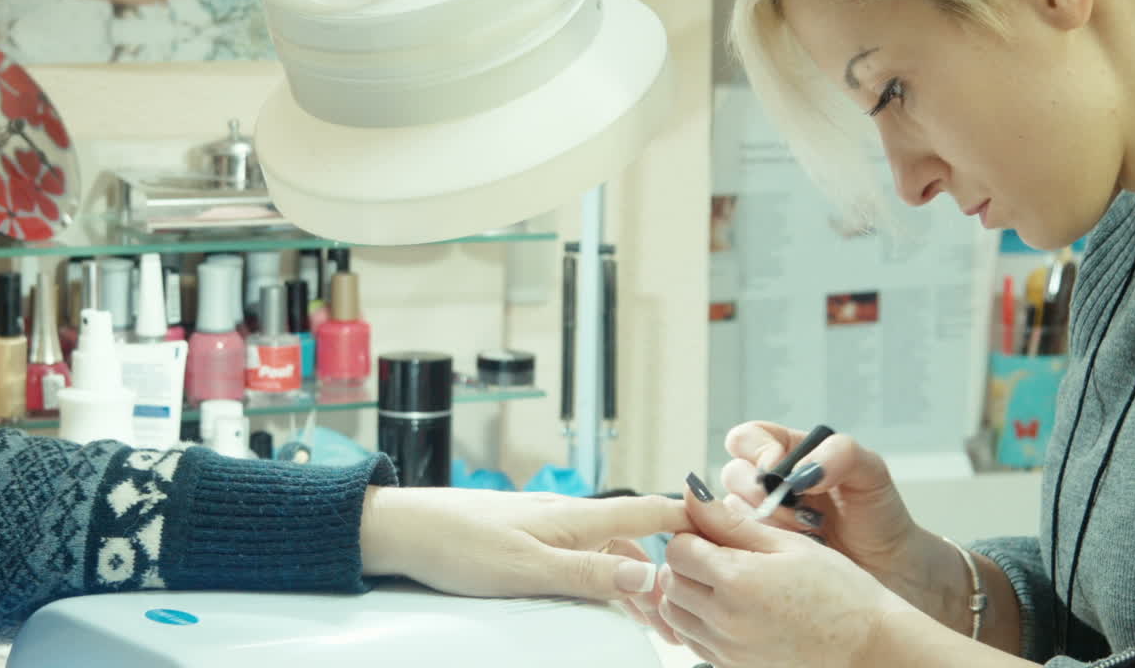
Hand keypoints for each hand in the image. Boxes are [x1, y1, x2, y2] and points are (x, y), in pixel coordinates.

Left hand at [359, 487, 691, 600]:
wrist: (408, 530)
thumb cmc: (462, 544)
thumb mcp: (530, 569)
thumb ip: (590, 574)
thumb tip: (649, 575)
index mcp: (580, 518)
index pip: (651, 512)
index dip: (691, 520)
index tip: (727, 531)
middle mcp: (572, 518)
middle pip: (636, 543)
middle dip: (665, 576)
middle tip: (681, 617)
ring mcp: (552, 529)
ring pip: (610, 554)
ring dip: (634, 584)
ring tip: (651, 621)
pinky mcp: (532, 541)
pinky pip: (584, 559)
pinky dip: (604, 580)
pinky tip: (604, 600)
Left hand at [657, 474, 919, 667]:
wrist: (870, 649)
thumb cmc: (841, 593)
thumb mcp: (789, 544)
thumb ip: (732, 522)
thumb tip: (692, 493)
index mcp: (736, 581)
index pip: (678, 547)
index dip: (693, 531)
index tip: (715, 529)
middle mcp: (723, 620)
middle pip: (670, 580)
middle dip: (687, 561)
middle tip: (722, 553)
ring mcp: (726, 649)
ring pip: (674, 613)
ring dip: (688, 592)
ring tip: (726, 581)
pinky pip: (692, 641)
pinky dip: (699, 621)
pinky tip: (732, 609)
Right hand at [720, 422, 920, 586]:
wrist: (888, 569)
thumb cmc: (877, 515)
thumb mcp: (871, 473)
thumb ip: (841, 453)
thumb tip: (799, 470)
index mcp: (789, 453)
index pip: (748, 438)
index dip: (756, 450)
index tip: (779, 471)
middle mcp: (768, 483)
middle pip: (734, 473)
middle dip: (764, 492)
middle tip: (802, 510)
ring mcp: (760, 519)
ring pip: (732, 511)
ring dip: (770, 522)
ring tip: (810, 532)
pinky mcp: (758, 551)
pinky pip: (739, 544)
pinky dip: (767, 546)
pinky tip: (800, 550)